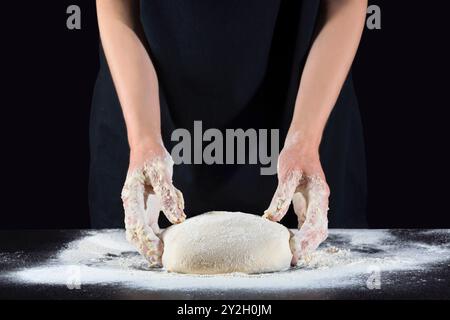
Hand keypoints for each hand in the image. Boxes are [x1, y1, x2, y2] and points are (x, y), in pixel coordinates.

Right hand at [121, 141, 185, 266]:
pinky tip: (166, 241)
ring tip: (162, 258)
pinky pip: (148, 226)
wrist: (147, 148)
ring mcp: (137, 207)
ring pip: (140, 231)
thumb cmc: (153, 158)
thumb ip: (169, 196)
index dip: (146, 239)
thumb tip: (178, 219)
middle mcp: (131, 204)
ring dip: (149, 245)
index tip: (157, 251)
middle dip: (146, 248)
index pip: (136, 223)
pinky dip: (156, 235)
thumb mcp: (163, 173)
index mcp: (131, 196)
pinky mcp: (145, 207)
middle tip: (160, 261)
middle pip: (134, 232)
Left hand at [263, 133, 329, 264]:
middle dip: (309, 246)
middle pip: (319, 230)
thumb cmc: (295, 157)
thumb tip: (272, 219)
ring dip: (307, 242)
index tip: (296, 251)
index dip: (307, 239)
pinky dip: (302, 233)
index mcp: (319, 194)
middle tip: (294, 259)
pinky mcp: (308, 203)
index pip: (315, 223)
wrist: (301, 146)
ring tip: (293, 255)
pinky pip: (308, 222)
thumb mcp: (287, 175)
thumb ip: (282, 197)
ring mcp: (316, 203)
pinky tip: (291, 240)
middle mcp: (320, 201)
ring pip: (316, 228)